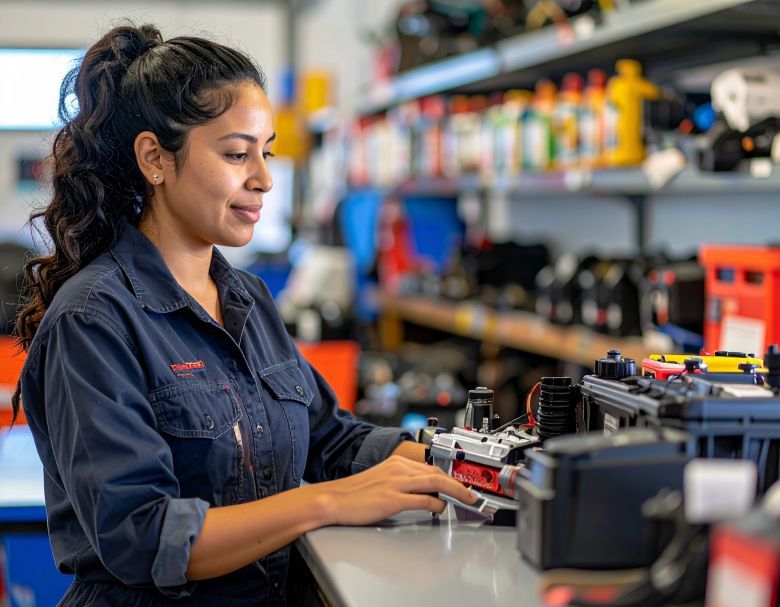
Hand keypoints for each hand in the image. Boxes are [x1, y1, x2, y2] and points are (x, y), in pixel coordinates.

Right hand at [311, 455, 477, 526]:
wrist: (331, 500)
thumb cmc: (354, 495)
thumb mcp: (381, 481)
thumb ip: (402, 484)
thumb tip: (423, 495)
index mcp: (396, 464)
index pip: (430, 467)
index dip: (450, 477)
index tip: (461, 486)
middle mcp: (398, 469)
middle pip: (438, 473)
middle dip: (459, 484)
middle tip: (472, 495)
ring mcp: (395, 483)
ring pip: (435, 482)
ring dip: (455, 492)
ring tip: (466, 500)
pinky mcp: (392, 499)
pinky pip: (422, 500)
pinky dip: (436, 505)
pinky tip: (440, 510)